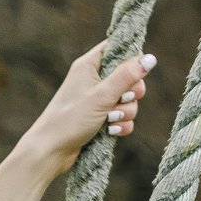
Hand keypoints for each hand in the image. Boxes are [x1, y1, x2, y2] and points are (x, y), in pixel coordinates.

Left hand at [27, 41, 155, 177]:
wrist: (50, 152)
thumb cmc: (70, 120)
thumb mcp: (101, 96)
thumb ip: (126, 76)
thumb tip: (150, 58)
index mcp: (89, 65)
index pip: (118, 48)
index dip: (132, 58)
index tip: (135, 73)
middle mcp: (93, 79)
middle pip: (129, 76)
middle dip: (132, 92)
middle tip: (124, 100)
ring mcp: (96, 100)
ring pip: (127, 100)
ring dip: (126, 111)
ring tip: (111, 120)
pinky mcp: (99, 118)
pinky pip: (121, 117)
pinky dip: (121, 124)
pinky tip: (112, 132)